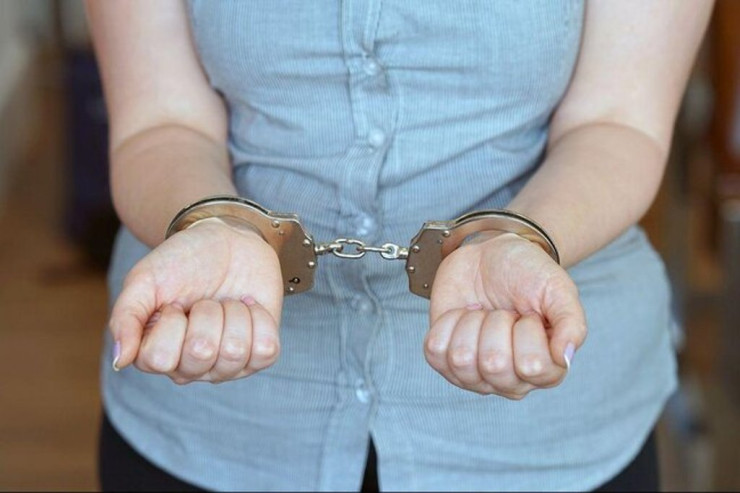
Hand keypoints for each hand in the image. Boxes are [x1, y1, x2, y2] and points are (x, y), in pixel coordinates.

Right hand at [109, 218, 283, 383]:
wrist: (229, 239)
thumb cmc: (183, 261)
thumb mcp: (144, 279)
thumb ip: (125, 318)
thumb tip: (120, 360)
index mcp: (157, 354)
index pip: (160, 359)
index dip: (170, 323)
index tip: (174, 302)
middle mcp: (191, 366)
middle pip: (201, 354)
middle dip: (206, 313)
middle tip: (203, 300)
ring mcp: (227, 364)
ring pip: (236, 353)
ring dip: (234, 314)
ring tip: (227, 302)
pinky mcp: (260, 353)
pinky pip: (266, 352)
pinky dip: (260, 319)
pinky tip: (248, 307)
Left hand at [426, 232, 586, 398]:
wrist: (490, 256)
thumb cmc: (527, 274)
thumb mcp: (558, 289)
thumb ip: (571, 323)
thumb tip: (566, 358)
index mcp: (545, 370)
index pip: (531, 366)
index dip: (527, 330)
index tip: (529, 315)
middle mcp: (510, 381)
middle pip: (493, 365)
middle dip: (497, 323)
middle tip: (504, 312)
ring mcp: (474, 375)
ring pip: (461, 360)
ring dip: (471, 323)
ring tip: (483, 313)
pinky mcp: (444, 361)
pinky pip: (435, 351)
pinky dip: (448, 323)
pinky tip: (463, 315)